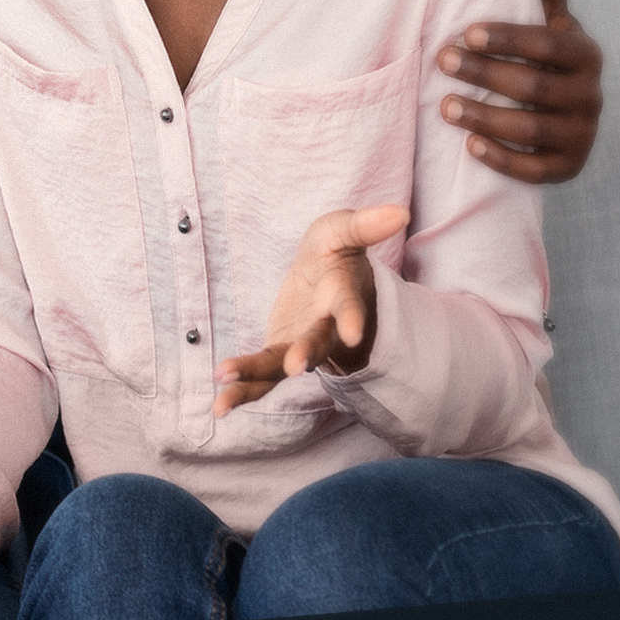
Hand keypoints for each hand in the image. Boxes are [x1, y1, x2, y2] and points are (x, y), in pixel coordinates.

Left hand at [224, 203, 408, 411]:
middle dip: (308, 353)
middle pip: (318, 343)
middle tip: (299, 367)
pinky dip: (241, 391)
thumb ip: (365, 225)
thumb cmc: (334, 255)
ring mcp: (302, 345)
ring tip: (224, 379)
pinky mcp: (280, 354)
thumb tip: (400, 212)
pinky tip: (218, 407)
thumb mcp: (343, 231)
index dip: (352, 318)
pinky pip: (261, 377)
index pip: (349, 307)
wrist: (326, 283)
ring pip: (281, 365)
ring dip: (255, 373)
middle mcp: (326, 328)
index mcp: (342, 295)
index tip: (353, 334)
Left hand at [437, 0, 600, 182]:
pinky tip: (469, 146)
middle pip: (534, 87)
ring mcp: (582, 135)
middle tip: (440, 62)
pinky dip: (502, 160)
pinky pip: (535, 171)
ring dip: (485, 118)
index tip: (464, 33)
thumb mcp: (544, 13)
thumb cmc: (537, 50)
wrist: (552, 108)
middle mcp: (591, 95)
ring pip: (531, 130)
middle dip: (485, 75)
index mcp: (586, 53)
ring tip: (444, 106)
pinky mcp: (569, 168)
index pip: (548, 44)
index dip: (507, 39)